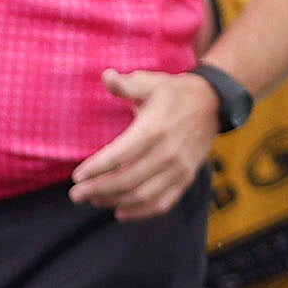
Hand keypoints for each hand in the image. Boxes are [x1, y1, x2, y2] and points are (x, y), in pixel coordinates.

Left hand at [70, 70, 218, 221]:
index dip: (97, 168)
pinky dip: (140, 212)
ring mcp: (179, 169)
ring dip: (114, 201)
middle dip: (97, 190)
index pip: (121, 155)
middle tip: (74, 195)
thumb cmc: (172, 93)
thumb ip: (126, 83)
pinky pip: (162, 203)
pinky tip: (119, 212)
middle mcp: (169, 152)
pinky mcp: (186, 178)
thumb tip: (106, 75)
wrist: (213, 104)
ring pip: (142, 195)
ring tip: (92, 200)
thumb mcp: (150, 82)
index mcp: (155, 129)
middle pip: (128, 180)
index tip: (76, 177)